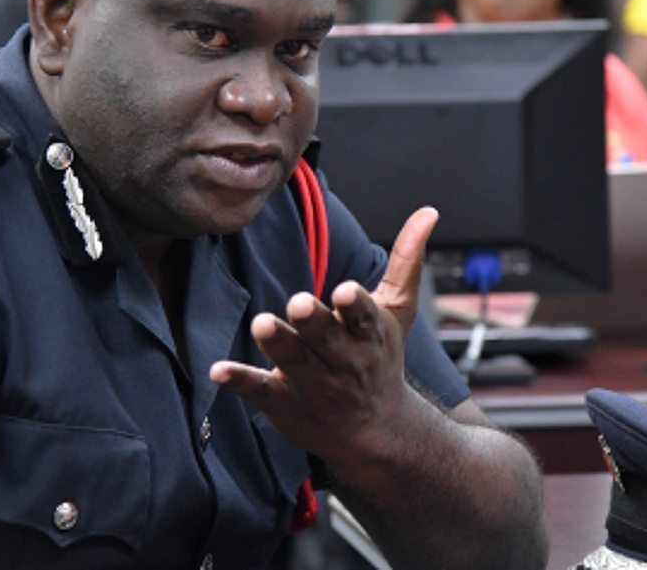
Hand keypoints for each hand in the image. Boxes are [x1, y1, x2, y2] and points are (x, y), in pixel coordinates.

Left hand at [210, 206, 437, 462]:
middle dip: (314, 321)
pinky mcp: (283, 401)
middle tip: (299, 303)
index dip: (355, 305)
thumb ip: (406, 261)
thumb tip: (428, 211)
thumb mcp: (398, 312)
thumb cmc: (380, 361)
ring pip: (293, 361)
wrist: (376, 435)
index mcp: (369, 336)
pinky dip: (239, 381)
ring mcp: (312, 383)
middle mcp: (342, 361)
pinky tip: (218, 371)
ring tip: (261, 324)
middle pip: (326, 339)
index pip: (364, 318)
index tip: (346, 291)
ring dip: (277, 343)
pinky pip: (259, 391)